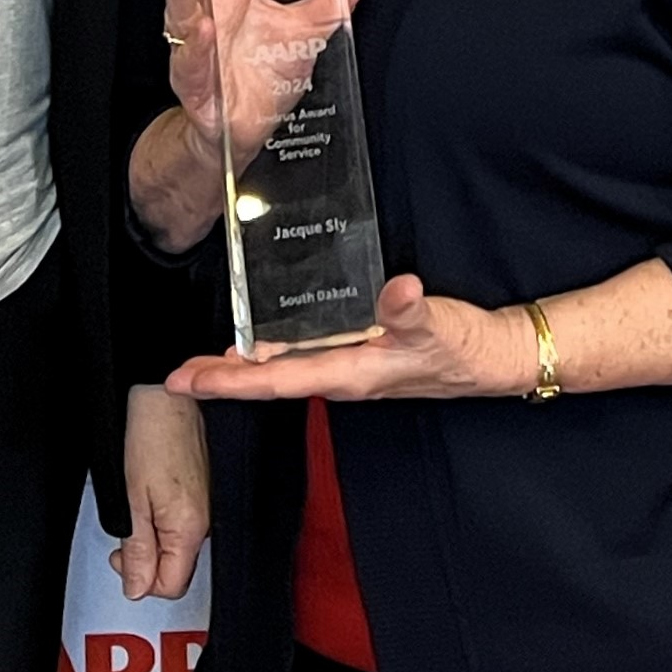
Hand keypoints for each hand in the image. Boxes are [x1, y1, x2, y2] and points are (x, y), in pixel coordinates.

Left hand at [111, 385, 209, 599]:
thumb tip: (136, 589)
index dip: (140, 581)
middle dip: (146, 562)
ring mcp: (210, 507)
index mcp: (190, 529)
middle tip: (123, 534)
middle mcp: (208, 522)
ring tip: (137, 507)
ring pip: (181, 547)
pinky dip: (166, 521)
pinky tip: (151, 498)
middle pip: (178, 568)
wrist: (167, 393)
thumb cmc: (151, 433)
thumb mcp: (131, 499)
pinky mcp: (208, 492)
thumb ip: (137, 549)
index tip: (120, 557)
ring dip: (155, 540)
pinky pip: (187, 524)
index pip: (171, 586)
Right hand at [166, 0, 370, 172]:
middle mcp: (204, 17)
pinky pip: (190, 61)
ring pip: (181, 14)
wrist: (243, 128)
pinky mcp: (196, 82)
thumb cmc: (264, 74)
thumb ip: (330, 1)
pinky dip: (195, 46)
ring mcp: (196, 48)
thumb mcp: (305, 32)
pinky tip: (203, 28)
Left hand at [167, 274, 536, 403]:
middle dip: (221, 379)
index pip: (274, 380)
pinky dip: (274, 354)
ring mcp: (350, 367)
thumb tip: (397, 290)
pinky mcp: (361, 355)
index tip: (188, 379)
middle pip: (268, 381)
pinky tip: (263, 344)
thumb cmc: (466, 349)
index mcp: (350, 373)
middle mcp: (343, 375)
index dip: (227, 380)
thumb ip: (413, 310)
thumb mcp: (440, 325)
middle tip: (177, 375)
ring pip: (282, 372)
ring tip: (206, 362)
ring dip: (242, 370)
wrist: (494, 359)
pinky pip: (304, 359)